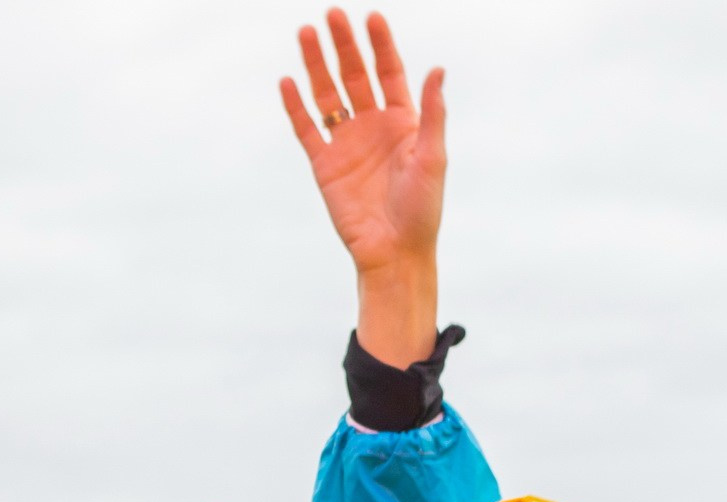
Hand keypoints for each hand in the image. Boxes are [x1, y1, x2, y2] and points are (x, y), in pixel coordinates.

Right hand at [281, 9, 446, 365]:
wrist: (395, 253)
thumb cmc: (422, 210)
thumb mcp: (433, 158)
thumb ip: (432, 113)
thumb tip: (438, 69)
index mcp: (402, 123)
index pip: (389, 73)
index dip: (380, 45)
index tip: (371, 18)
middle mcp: (373, 128)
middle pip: (355, 76)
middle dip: (344, 45)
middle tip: (332, 14)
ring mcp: (346, 144)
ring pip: (327, 95)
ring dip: (316, 65)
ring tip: (306, 33)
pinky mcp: (325, 165)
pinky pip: (306, 130)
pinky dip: (296, 107)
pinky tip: (288, 81)